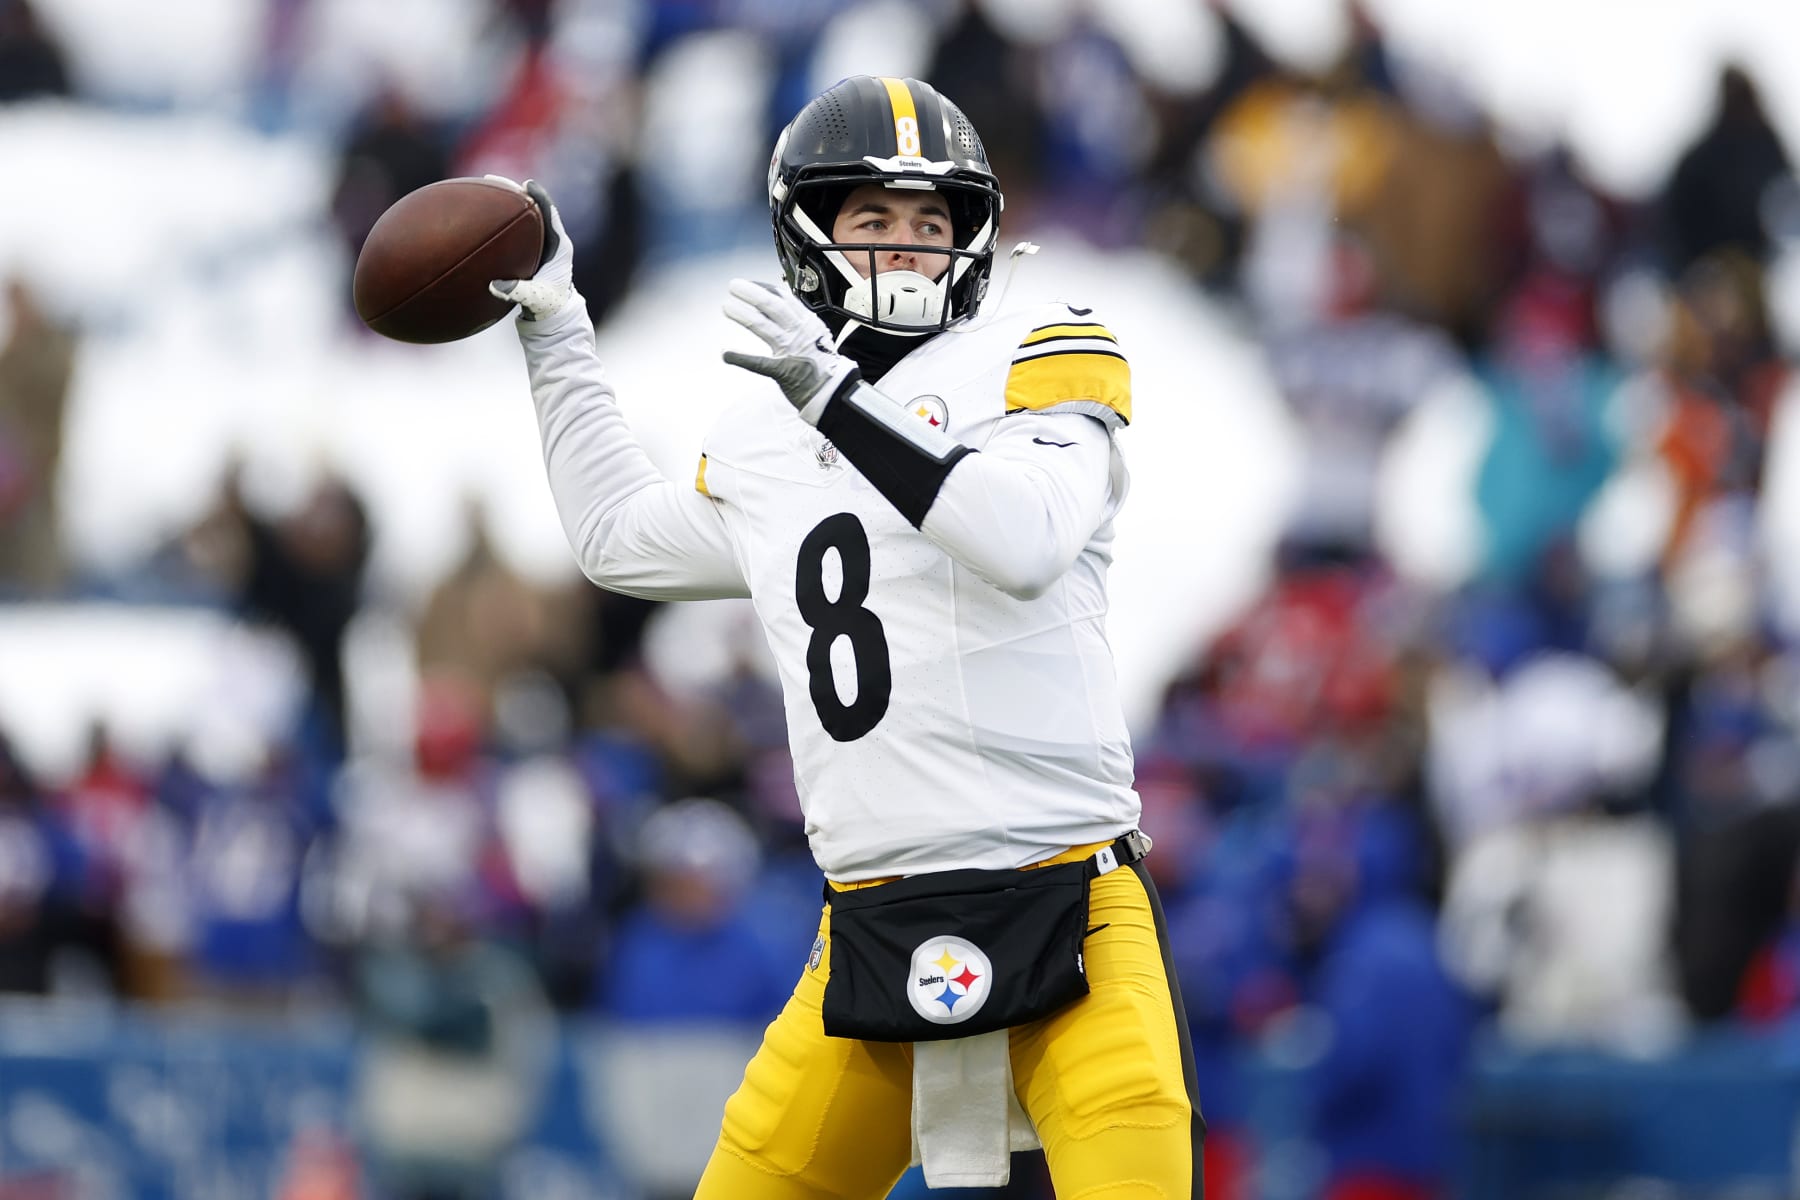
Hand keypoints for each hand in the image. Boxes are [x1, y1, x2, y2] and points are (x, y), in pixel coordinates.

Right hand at [488, 178, 578, 322]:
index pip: (551, 215)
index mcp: (560, 248)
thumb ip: (518, 292)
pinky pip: (516, 227)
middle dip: (515, 192)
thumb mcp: (535, 300)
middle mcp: (551, 241)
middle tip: (493, 179)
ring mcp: (540, 244)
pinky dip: (501, 217)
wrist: (555, 315)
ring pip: (524, 215)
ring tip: (485, 187)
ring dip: (506, 201)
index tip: (526, 184)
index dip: (540, 198)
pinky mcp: (530, 249)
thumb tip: (495, 286)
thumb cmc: (549, 306)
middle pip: (534, 208)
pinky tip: (481, 213)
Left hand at [722, 279, 858, 418]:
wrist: (833, 390)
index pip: (783, 297)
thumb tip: (776, 310)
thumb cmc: (823, 365)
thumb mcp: (816, 335)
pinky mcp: (782, 370)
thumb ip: (797, 323)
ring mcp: (790, 350)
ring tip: (727, 307)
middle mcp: (799, 332)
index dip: (763, 288)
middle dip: (751, 293)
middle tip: (734, 286)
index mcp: (807, 322)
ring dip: (742, 314)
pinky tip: (726, 354)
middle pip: (771, 305)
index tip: (750, 285)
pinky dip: (741, 358)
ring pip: (762, 325)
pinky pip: (758, 363)